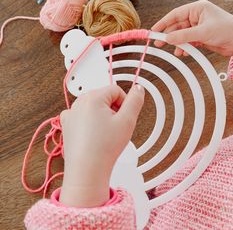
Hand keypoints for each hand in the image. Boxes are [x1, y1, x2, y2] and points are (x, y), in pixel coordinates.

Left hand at [59, 85, 144, 206]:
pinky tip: (93, 134)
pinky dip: (89, 122)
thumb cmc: (105, 147)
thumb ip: (135, 101)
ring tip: (104, 134)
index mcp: (93, 97)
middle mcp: (79, 102)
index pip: (116, 90)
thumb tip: (138, 88)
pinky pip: (82, 116)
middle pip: (104, 97)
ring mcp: (71, 113)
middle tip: (115, 127)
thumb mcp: (128, 121)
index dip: (124, 104)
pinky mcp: (67, 124)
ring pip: (94, 107)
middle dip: (113, 110)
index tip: (124, 118)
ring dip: (102, 116)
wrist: (87, 170)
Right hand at [152, 0, 232, 56]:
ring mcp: (199, 27)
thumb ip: (183, 36)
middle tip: (158, 42)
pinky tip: (182, 52)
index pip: (175, 14)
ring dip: (177, 43)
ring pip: (182, 35)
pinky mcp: (201, 37)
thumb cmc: (228, 30)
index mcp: (197, 9)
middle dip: (168, 35)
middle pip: (177, 25)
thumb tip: (168, 38)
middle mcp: (197, 17)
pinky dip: (184, 47)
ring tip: (172, 50)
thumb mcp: (203, 32)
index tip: (154, 30)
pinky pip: (188, 42)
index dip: (163, 22)